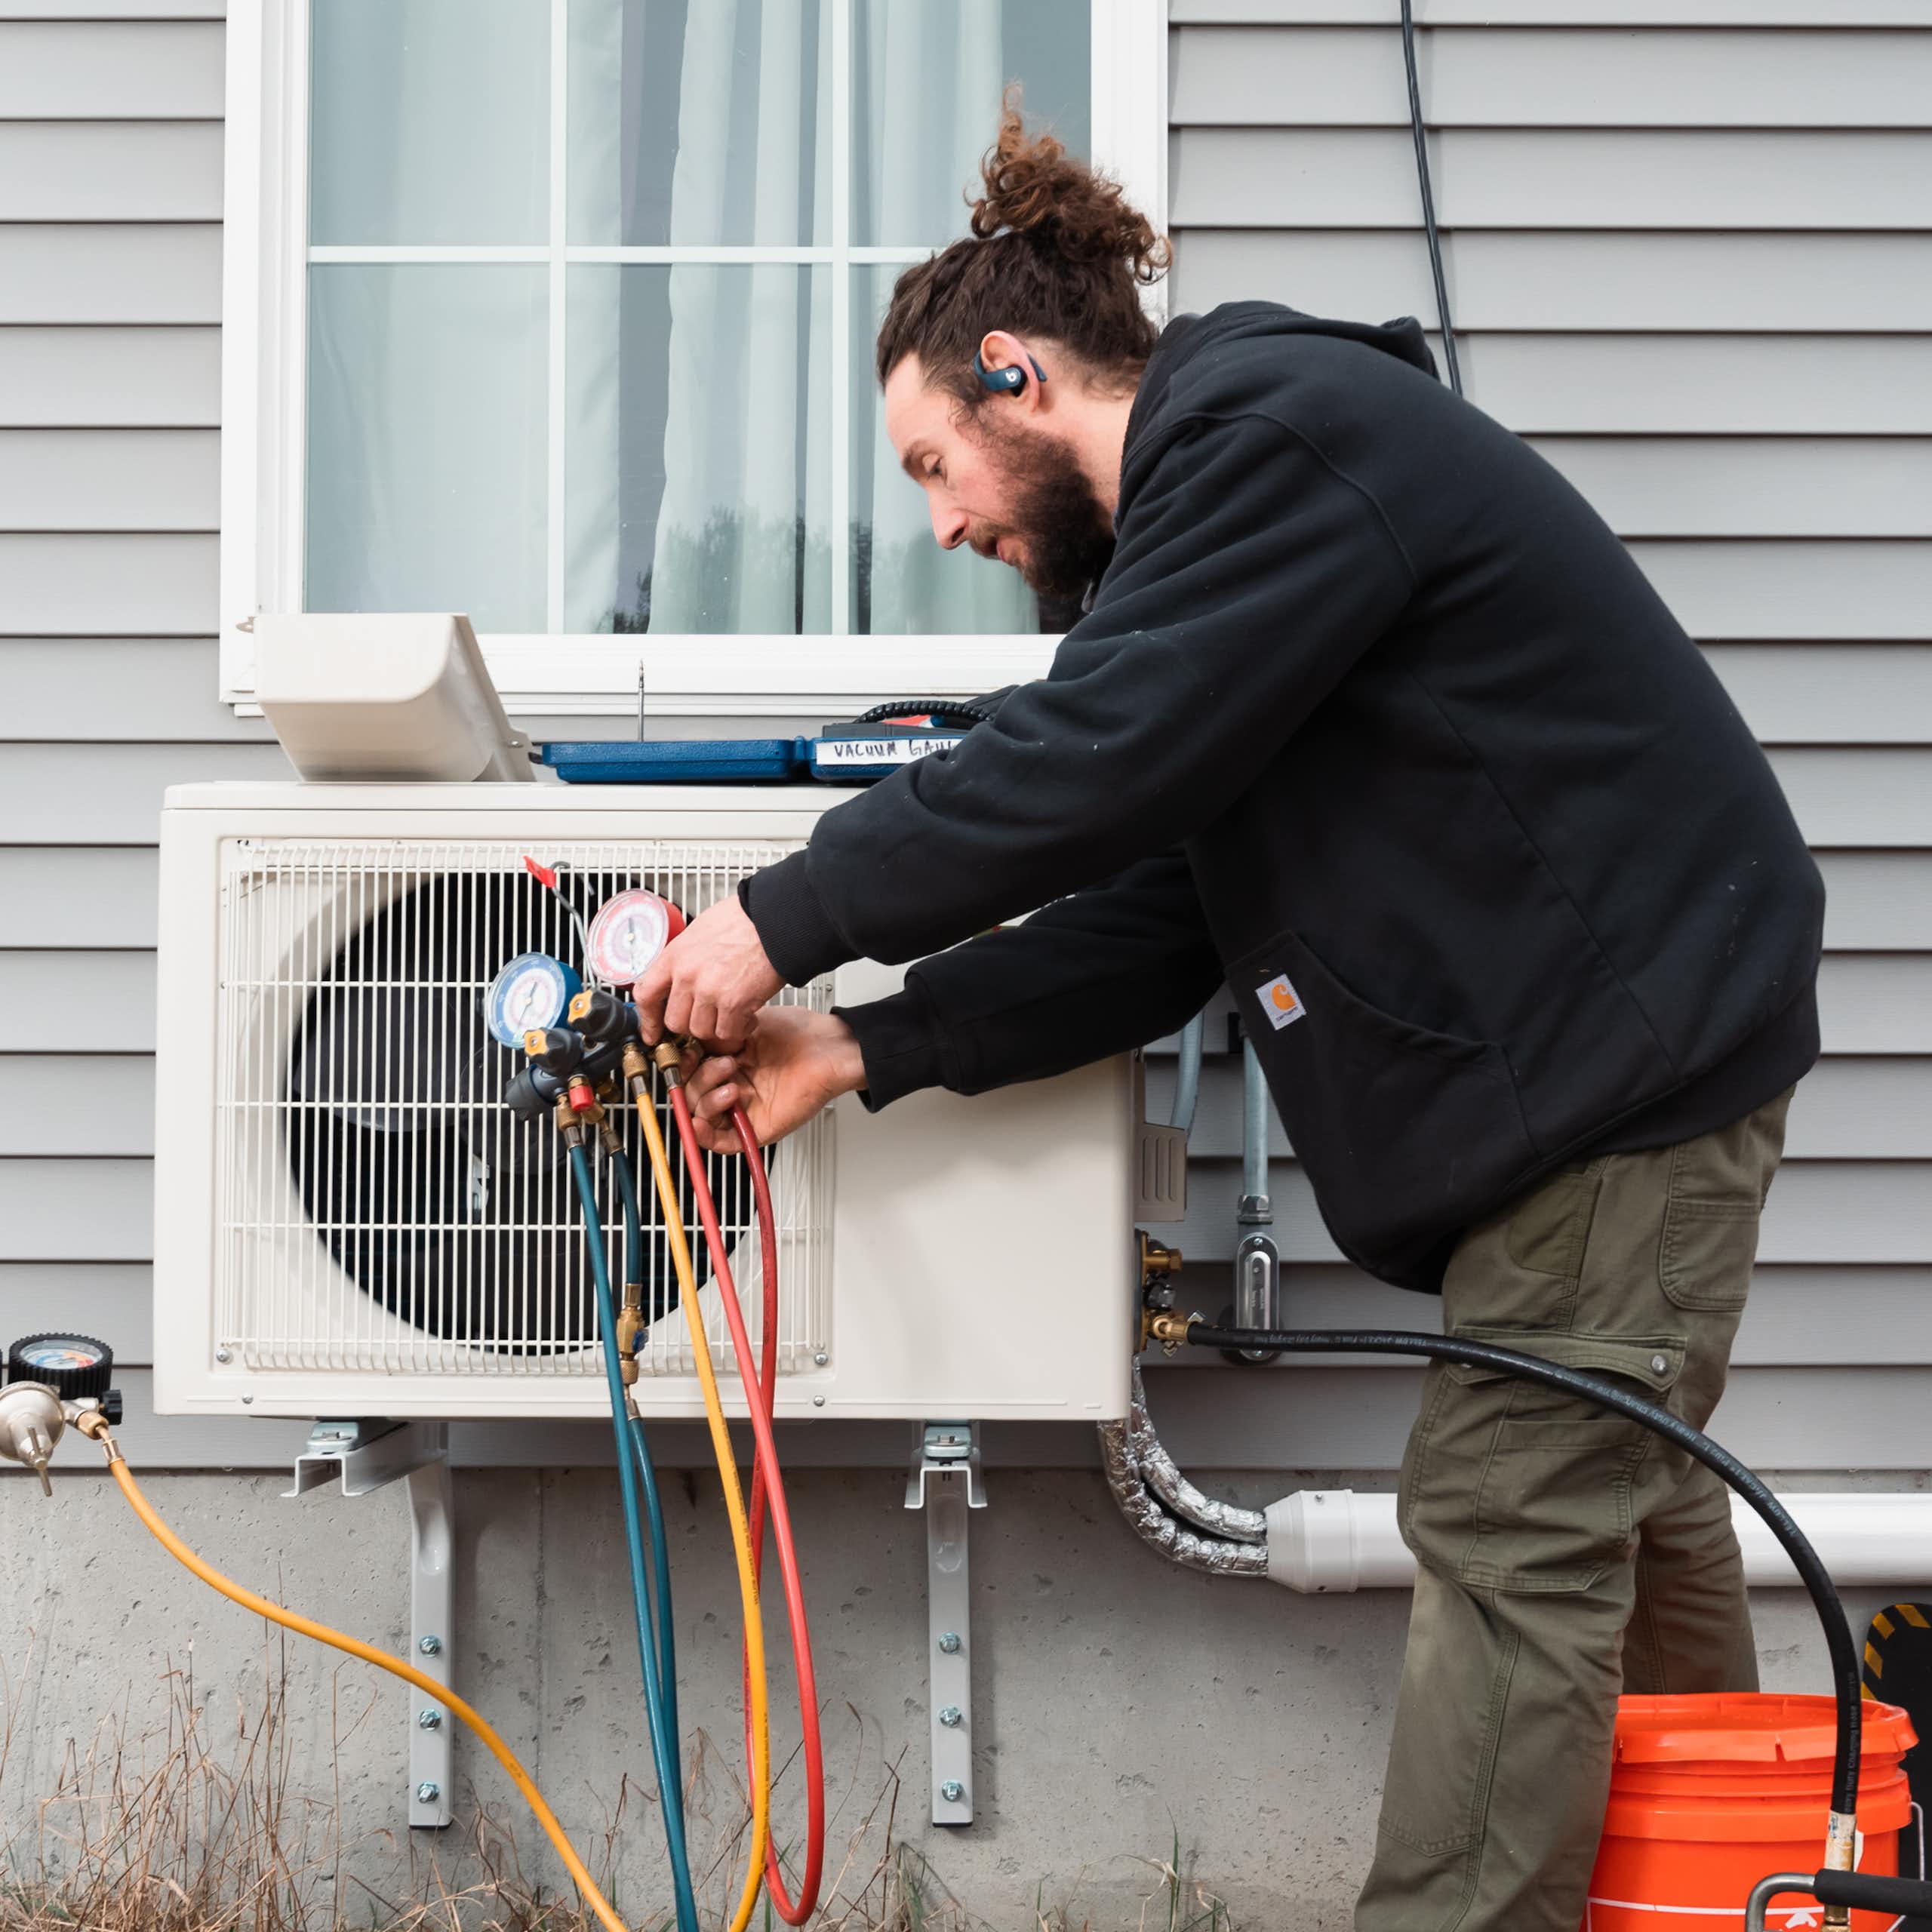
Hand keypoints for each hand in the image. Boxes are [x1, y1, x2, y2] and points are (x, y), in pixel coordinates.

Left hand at [634, 892, 783, 1051]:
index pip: (646, 994)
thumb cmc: (744, 920)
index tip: (652, 1032)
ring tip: (734, 1014)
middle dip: (693, 1023)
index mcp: (675, 955)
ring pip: (702, 1031)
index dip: (648, 1020)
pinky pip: (729, 1033)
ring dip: (718, 1027)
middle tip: (710, 1017)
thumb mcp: (700, 932)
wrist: (775, 919)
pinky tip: (749, 1016)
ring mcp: (709, 990)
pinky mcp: (734, 1002)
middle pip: (675, 1021)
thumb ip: (686, 958)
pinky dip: (740, 1029)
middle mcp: (687, 975)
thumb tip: (680, 979)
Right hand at [681, 1008, 866, 1153]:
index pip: (689, 1070)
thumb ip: (716, 1037)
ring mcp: (742, 1108)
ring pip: (701, 1116)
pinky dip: (704, 1135)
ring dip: (706, 1101)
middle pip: (691, 1094)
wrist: (827, 1050)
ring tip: (733, 1085)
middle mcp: (732, 1084)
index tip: (687, 1053)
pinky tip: (702, 1121)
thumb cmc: (798, 1034)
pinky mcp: (754, 1128)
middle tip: (726, 1064)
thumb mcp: (746, 1026)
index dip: (683, 1064)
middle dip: (700, 1079)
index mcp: (727, 1061)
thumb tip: (690, 1042)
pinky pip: (720, 1142)